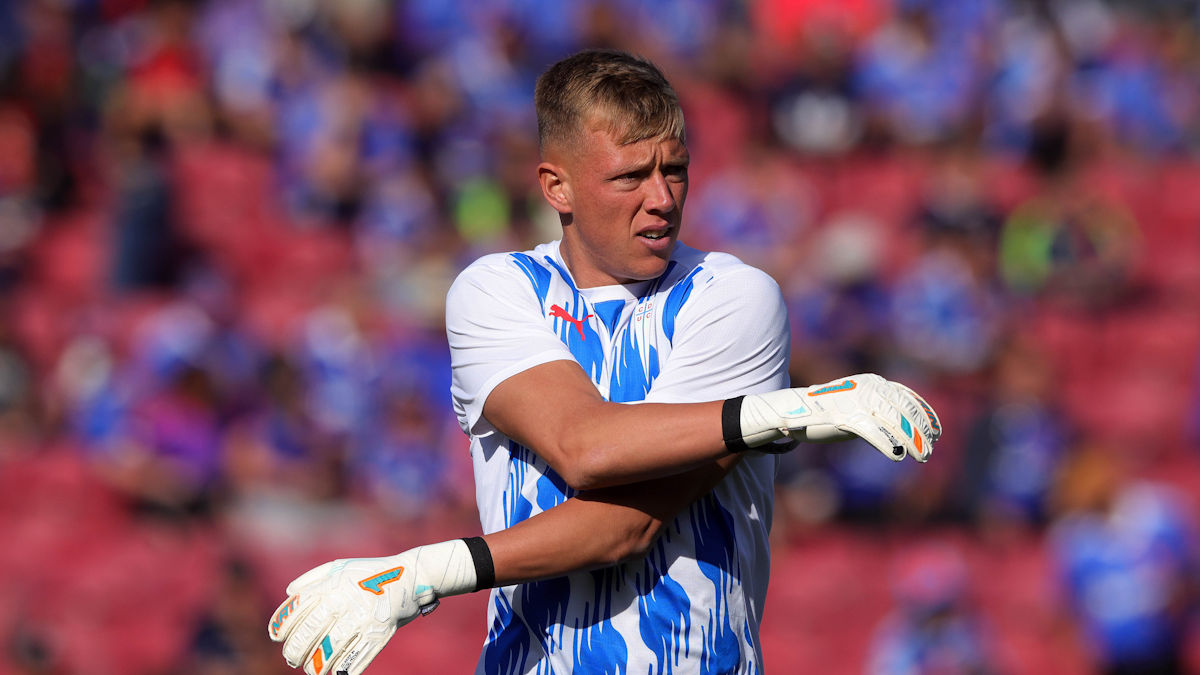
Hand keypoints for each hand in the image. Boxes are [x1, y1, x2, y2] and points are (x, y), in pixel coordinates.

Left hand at [268, 540, 477, 674]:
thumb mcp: (342, 566)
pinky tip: (335, 672)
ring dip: (316, 665)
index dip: (283, 627)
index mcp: (333, 584)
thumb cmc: (372, 572)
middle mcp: (345, 600)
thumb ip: (313, 578)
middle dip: (295, 650)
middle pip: (310, 632)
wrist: (412, 576)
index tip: (277, 638)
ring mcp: (363, 618)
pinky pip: (354, 658)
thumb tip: (289, 593)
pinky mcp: (379, 634)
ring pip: (330, 650)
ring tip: (312, 669)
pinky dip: (342, 670)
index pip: (299, 609)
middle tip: (292, 659)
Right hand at [736, 374, 940, 460]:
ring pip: (895, 423)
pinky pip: (874, 433)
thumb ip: (877, 408)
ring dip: (913, 441)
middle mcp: (869, 388)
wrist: (793, 410)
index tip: (936, 431)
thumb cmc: (827, 410)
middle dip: (922, 431)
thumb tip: (902, 425)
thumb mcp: (856, 403)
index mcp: (873, 382)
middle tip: (931, 447)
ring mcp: (858, 402)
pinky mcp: (847, 418)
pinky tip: (898, 456)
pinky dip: (888, 445)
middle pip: (905, 410)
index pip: (907, 397)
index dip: (924, 415)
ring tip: (923, 456)